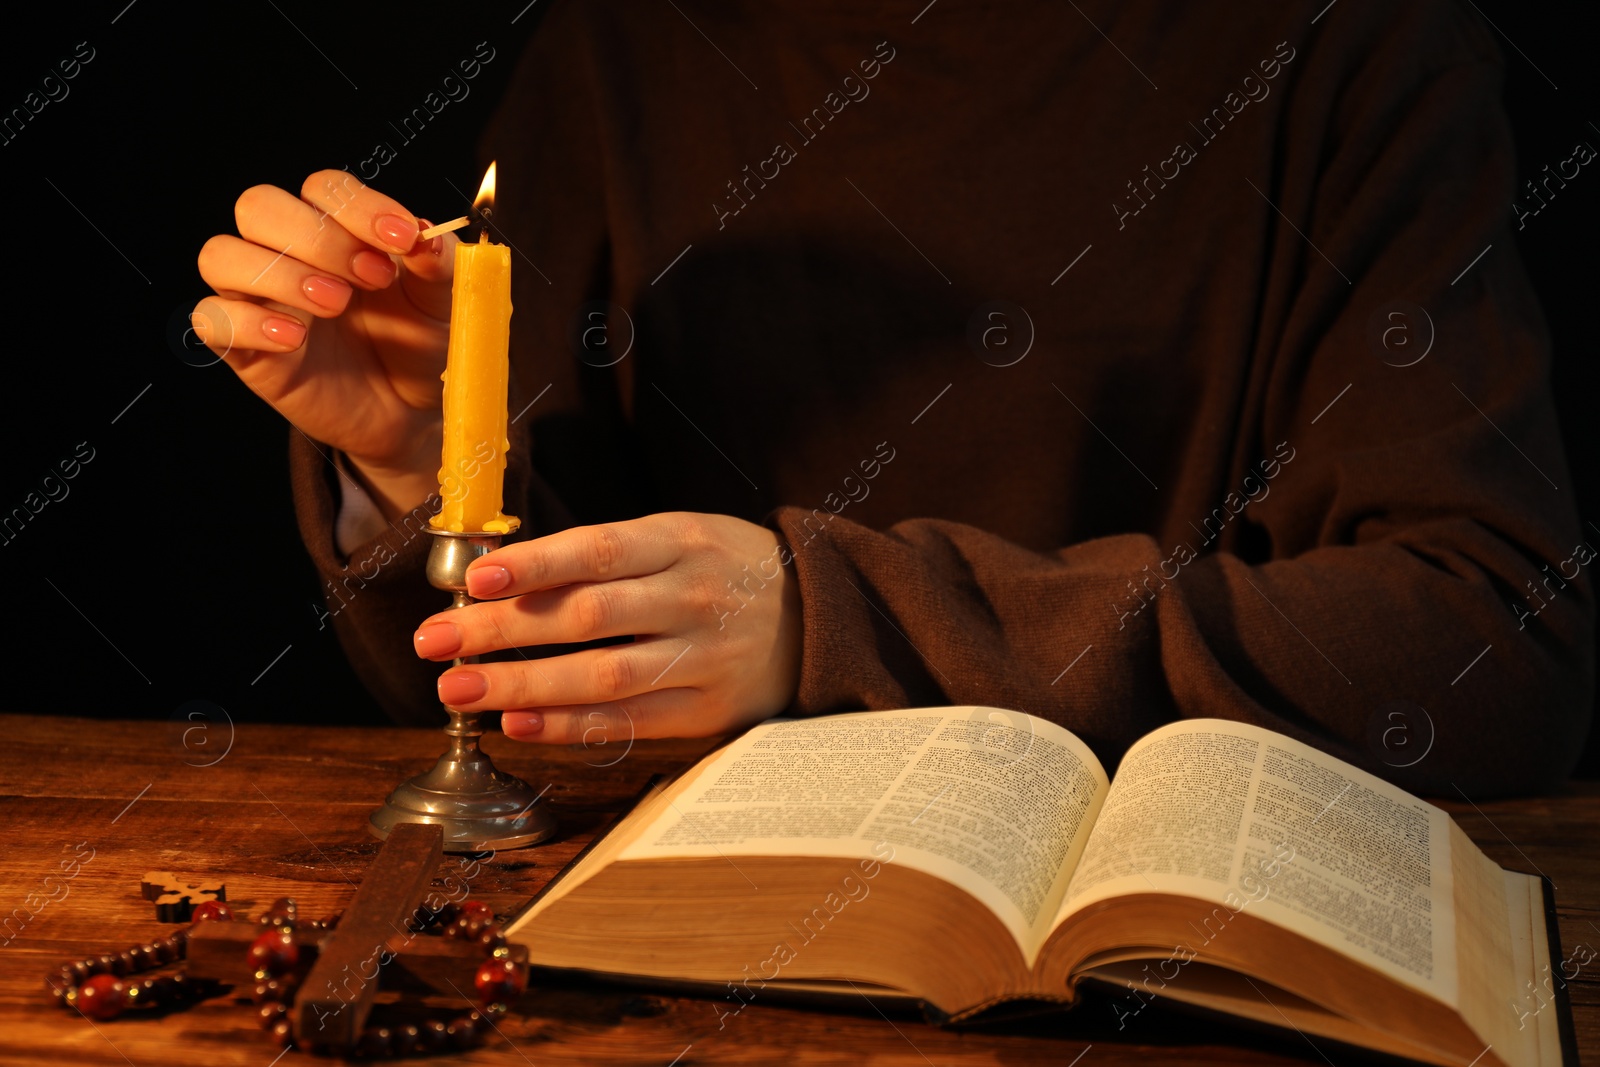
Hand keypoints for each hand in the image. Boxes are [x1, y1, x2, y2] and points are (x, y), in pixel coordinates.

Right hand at [193, 170, 454, 518]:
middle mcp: (288, 253)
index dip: (359, 206)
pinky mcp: (246, 349)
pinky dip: (248, 323)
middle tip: (373, 278)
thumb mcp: (442, 300)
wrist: (411, 410)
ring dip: (278, 273)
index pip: (322, 188)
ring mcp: (260, 300)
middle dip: (317, 237)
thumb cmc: (418, 343)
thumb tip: (427, 233)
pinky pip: (211, 320)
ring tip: (336, 304)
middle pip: (258, 206)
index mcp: (336, 228)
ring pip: (221, 256)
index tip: (404, 239)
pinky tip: (295, 338)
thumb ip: (436, 262)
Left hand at [411, 513, 802, 743]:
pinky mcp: (708, 710)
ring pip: (604, 676)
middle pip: (588, 617)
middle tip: (433, 642)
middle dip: (503, 630)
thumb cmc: (724, 568)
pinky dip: (570, 726)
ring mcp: (704, 658)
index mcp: (682, 541)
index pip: (598, 551)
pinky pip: (630, 722)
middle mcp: (694, 598)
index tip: (473, 580)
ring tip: (459, 689)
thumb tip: (504, 575)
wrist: (817, 614)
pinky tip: (519, 724)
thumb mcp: (677, 535)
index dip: (533, 565)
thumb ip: (604, 554)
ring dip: (523, 686)